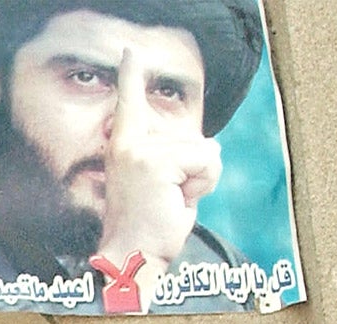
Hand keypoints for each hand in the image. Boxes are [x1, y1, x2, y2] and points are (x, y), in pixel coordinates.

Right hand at [95, 49, 221, 298]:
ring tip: (171, 202)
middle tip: (166, 199)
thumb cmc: (149, 229)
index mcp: (124, 146)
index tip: (130, 49)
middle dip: (196, 169)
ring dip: (199, 179)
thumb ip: (178, 158)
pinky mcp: (156, 161)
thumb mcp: (164, 185)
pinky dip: (202, 184)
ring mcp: (139, 150)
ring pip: (203, 148)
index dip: (131, 74)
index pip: (129, 102)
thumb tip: (212, 145)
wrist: (132, 260)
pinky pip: (205, 160)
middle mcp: (126, 142)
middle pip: (192, 135)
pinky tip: (177, 201)